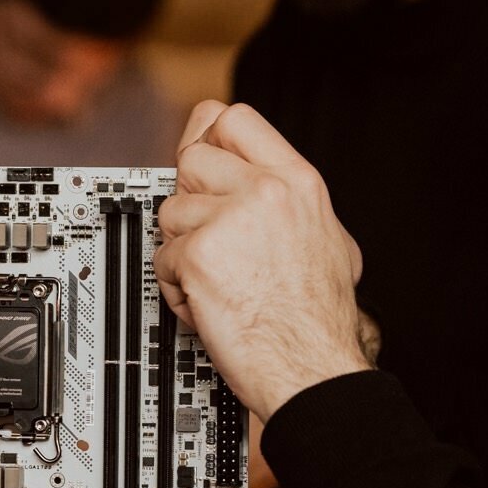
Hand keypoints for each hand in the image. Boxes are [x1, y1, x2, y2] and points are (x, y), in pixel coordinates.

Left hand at [155, 101, 371, 420]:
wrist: (315, 368)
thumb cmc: (320, 318)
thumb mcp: (327, 236)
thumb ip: (287, 199)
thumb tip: (251, 176)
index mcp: (298, 181)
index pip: (233, 118)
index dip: (207, 136)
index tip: (200, 158)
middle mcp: (265, 191)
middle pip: (190, 160)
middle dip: (190, 200)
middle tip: (210, 237)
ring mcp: (230, 220)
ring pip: (170, 212)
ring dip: (182, 249)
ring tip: (216, 280)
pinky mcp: (199, 256)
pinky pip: (161, 258)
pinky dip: (175, 287)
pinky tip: (208, 303)